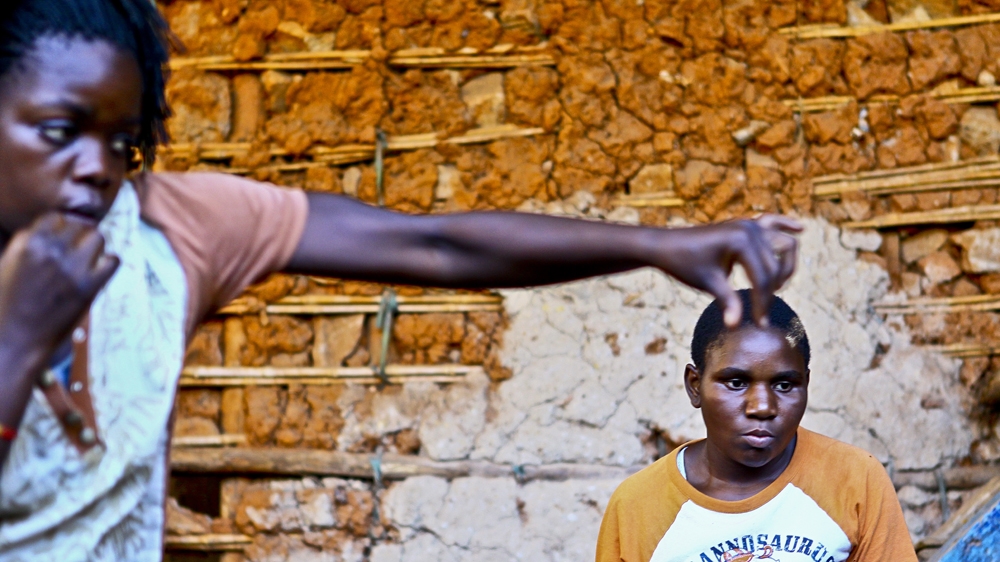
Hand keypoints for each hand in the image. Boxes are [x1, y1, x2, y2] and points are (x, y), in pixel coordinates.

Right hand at [0, 213, 118, 357]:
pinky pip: (113, 261)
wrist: (15, 340)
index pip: (55, 217)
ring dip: (95, 246)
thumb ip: (25, 243)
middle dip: (79, 235)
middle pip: (79, 224)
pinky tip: (100, 272)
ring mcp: (74, 269)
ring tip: (88, 259)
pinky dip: (109, 264)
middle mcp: (53, 251)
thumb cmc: (6, 304)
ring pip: (98, 238)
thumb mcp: (7, 264)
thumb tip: (44, 230)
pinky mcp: (90, 287)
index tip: (62, 238)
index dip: (60, 227)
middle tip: (77, 250)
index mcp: (29, 244)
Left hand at [654, 215, 801, 326]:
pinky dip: (786, 224)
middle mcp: (750, 229)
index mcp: (741, 241)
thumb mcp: (708, 284)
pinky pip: (772, 221)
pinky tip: (800, 228)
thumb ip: (728, 302)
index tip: (761, 325)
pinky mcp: (745, 224)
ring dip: (783, 267)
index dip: (763, 304)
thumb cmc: (684, 263)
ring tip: (771, 288)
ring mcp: (749, 224)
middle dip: (770, 292)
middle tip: (760, 313)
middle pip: (774, 266)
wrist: (665, 245)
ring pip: (783, 245)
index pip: (763, 279)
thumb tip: (735, 326)